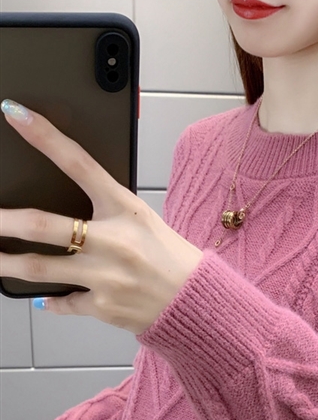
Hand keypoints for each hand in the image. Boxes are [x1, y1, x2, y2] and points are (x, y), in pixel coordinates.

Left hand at [0, 100, 202, 334]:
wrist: (196, 301)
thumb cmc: (171, 257)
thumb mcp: (144, 221)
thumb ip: (107, 212)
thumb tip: (65, 217)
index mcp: (126, 209)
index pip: (81, 164)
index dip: (45, 137)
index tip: (15, 113)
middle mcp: (113, 241)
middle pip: (42, 225)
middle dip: (2, 221)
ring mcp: (106, 276)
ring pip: (39, 268)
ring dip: (7, 263)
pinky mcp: (102, 306)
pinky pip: (63, 302)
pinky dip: (52, 301)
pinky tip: (45, 299)